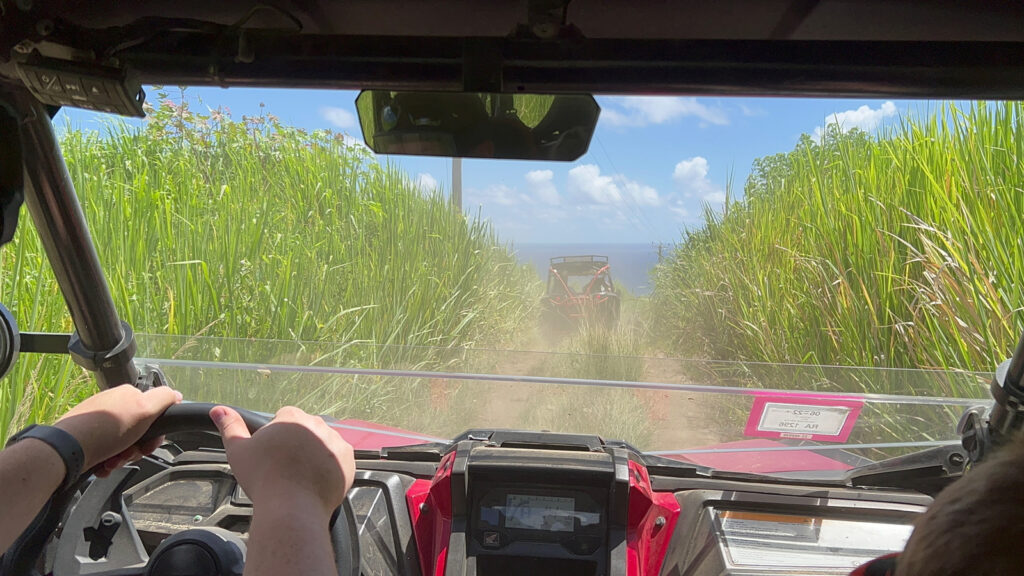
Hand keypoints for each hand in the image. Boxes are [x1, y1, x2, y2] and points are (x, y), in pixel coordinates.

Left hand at [53, 384, 182, 474]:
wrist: (68, 450)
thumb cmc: (106, 430)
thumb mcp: (145, 409)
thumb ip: (165, 399)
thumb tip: (177, 395)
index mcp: (127, 395)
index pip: (153, 413)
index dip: (155, 432)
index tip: (149, 444)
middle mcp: (112, 406)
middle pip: (138, 431)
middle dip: (136, 448)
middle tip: (129, 454)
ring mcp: (97, 422)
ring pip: (122, 444)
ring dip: (122, 457)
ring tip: (112, 462)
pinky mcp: (85, 438)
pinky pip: (106, 452)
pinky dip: (107, 462)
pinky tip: (103, 465)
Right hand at [211, 405, 354, 515]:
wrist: (291, 508)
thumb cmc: (263, 478)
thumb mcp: (239, 451)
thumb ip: (230, 426)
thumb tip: (218, 409)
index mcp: (292, 417)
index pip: (285, 416)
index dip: (277, 434)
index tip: (272, 453)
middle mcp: (318, 424)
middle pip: (306, 429)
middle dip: (297, 442)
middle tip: (285, 466)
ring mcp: (336, 442)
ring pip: (323, 443)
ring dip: (314, 453)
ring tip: (300, 476)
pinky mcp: (348, 461)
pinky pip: (338, 459)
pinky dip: (329, 467)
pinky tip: (314, 480)